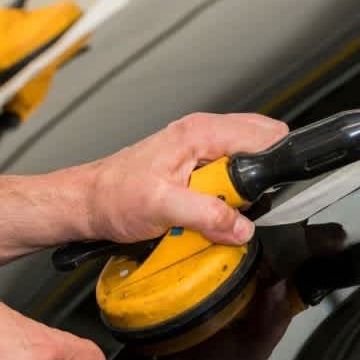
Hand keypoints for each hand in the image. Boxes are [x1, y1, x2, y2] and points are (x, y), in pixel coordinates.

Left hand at [83, 112, 287, 244]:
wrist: (89, 204)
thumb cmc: (113, 194)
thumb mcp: (162, 207)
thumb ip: (206, 214)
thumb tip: (241, 226)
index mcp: (200, 132)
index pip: (263, 135)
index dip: (270, 165)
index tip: (256, 194)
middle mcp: (203, 136)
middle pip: (259, 152)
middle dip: (254, 184)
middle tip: (226, 204)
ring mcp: (200, 153)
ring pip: (244, 172)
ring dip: (236, 197)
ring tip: (208, 209)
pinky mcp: (196, 172)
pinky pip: (226, 186)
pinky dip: (222, 203)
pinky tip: (201, 213)